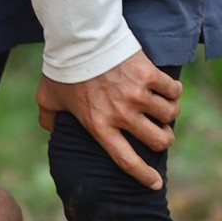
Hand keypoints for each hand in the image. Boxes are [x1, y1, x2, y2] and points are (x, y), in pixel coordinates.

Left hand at [37, 47, 181, 189]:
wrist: (78, 36)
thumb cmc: (63, 68)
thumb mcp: (47, 97)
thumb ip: (48, 118)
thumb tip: (50, 130)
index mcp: (98, 125)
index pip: (126, 160)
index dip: (144, 176)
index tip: (156, 184)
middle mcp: (121, 114)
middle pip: (158, 140)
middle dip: (165, 140)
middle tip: (163, 134)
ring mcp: (137, 94)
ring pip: (169, 115)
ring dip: (170, 114)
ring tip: (165, 109)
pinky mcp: (148, 74)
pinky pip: (173, 90)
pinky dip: (174, 91)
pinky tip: (170, 89)